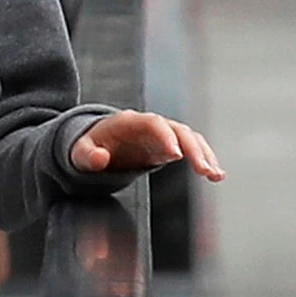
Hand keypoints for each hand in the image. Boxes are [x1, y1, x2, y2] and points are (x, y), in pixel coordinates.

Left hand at [68, 110, 227, 181]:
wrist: (98, 144)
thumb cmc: (89, 146)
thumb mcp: (79, 152)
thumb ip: (87, 155)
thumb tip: (99, 159)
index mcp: (131, 122)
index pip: (154, 124)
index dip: (166, 137)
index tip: (176, 154)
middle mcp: (152, 125)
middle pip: (178, 130)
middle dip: (193, 149)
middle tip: (203, 169)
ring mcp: (163, 134)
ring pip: (190, 139)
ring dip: (205, 155)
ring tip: (215, 175)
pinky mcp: (170, 146)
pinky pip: (192, 149)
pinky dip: (204, 160)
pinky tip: (216, 175)